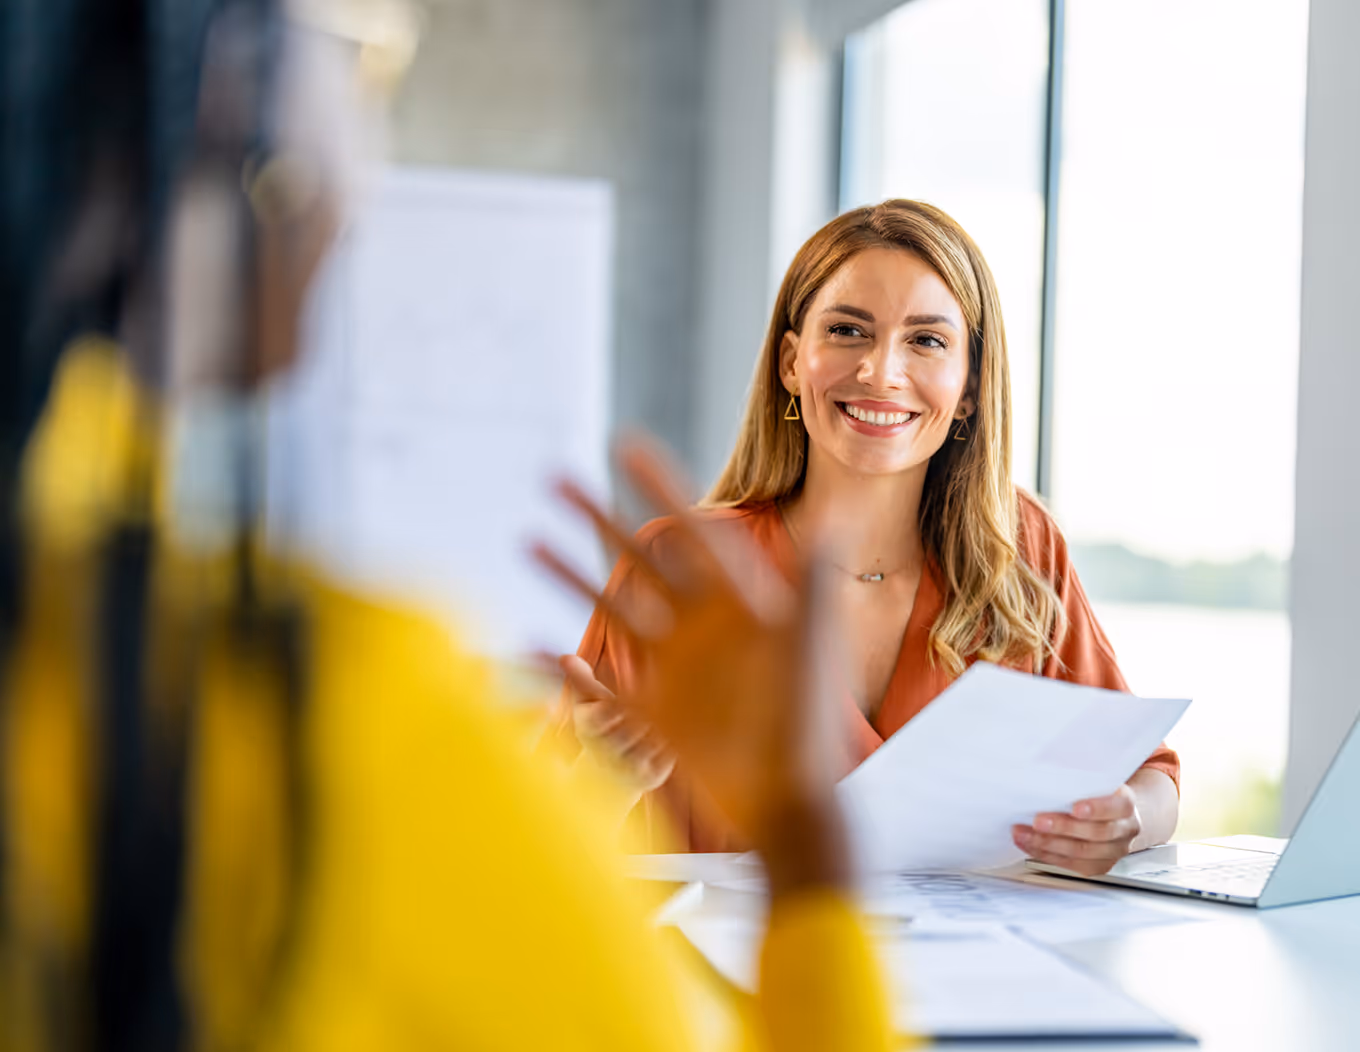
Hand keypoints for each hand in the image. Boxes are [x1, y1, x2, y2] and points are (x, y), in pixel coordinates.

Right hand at [535, 436, 850, 894]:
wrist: (794, 801)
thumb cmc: (809, 721)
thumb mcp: (812, 643)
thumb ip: (813, 584)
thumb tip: (828, 521)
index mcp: (737, 601)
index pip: (689, 530)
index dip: (658, 486)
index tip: (624, 444)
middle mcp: (699, 626)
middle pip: (638, 558)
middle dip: (598, 517)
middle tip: (555, 477)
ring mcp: (672, 669)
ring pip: (610, 609)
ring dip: (569, 573)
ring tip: (529, 538)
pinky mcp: (653, 715)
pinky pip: (598, 683)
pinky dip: (561, 666)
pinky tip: (526, 643)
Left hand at [1013, 784, 1142, 875]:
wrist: (1113, 814)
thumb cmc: (1097, 793)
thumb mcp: (1094, 780)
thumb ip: (1080, 779)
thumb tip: (1048, 769)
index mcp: (1126, 805)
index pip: (1117, 807)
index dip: (1097, 809)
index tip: (1075, 807)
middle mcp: (1124, 830)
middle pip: (1096, 833)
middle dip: (1063, 828)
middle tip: (1037, 821)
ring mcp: (1113, 851)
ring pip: (1081, 852)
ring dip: (1047, 844)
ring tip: (1023, 833)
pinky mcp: (1098, 865)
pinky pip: (1070, 864)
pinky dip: (1045, 854)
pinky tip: (1028, 844)